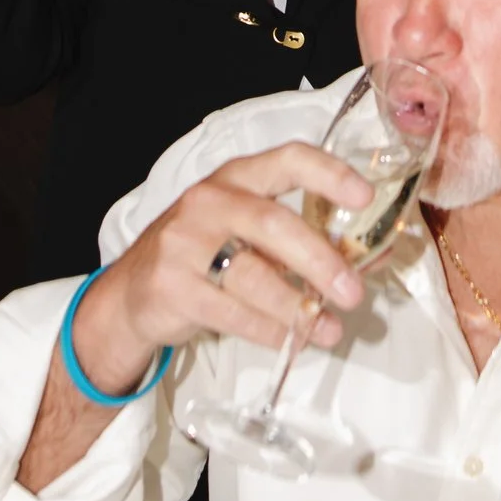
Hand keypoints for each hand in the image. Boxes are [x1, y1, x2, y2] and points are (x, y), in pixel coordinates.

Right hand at [69, 147, 378, 396]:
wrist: (131, 292)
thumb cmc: (203, 255)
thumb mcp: (243, 230)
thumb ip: (297, 238)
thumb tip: (369, 259)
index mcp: (237, 178)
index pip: (287, 160)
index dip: (329, 176)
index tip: (365, 199)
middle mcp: (209, 202)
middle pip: (273, 224)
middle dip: (319, 261)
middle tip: (353, 292)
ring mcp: (184, 242)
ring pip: (252, 276)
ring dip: (297, 308)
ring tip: (328, 329)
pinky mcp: (172, 285)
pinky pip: (231, 312)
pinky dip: (268, 329)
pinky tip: (290, 340)